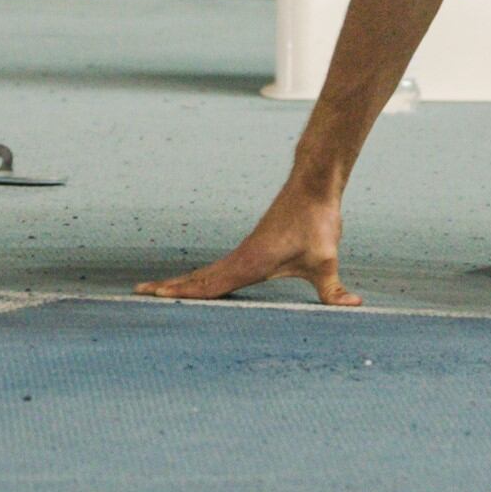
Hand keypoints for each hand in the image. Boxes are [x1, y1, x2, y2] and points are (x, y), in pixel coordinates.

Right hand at [138, 186, 354, 306]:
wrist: (313, 186)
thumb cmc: (317, 223)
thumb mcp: (326, 261)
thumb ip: (334, 290)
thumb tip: (352, 305)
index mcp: (248, 264)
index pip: (208, 285)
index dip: (181, 293)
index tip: (153, 296)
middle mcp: (240, 258)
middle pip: (198, 278)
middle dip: (169, 288)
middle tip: (138, 294)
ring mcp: (244, 253)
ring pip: (206, 272)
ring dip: (182, 282)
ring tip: (157, 290)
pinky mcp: (252, 249)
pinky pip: (219, 267)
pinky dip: (202, 277)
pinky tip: (198, 283)